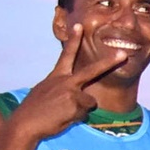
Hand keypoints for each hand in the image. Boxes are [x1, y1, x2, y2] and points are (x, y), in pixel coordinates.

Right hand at [12, 24, 127, 142]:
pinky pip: (84, 114)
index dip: (74, 40)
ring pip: (90, 102)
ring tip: (62, 113)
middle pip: (92, 70)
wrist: (25, 123)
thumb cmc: (35, 109)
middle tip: (123, 54)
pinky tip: (62, 118)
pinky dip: (76, 118)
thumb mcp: (44, 91)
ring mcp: (71, 92)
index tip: (79, 26)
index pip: (66, 55)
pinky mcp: (75, 105)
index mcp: (56, 76)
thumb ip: (60, 87)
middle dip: (109, 62)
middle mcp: (65, 81)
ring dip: (79, 110)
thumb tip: (74, 92)